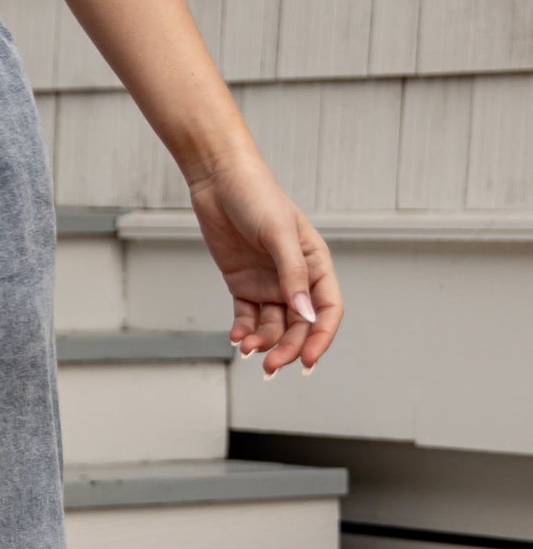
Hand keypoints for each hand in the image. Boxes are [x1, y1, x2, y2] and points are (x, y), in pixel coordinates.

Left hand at [186, 151, 342, 376]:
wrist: (219, 181)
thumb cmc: (257, 198)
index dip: (321, 337)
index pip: (327, 310)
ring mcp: (269, 283)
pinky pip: (248, 317)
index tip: (307, 360)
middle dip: (288, 348)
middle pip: (299, 325)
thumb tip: (305, 314)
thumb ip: (292, 275)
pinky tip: (237, 339)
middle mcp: (295, 278)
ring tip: (247, 349)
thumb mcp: (278, 234)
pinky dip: (243, 331)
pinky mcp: (243, 285)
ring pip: (273, 326)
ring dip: (263, 342)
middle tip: (271, 367)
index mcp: (315, 264)